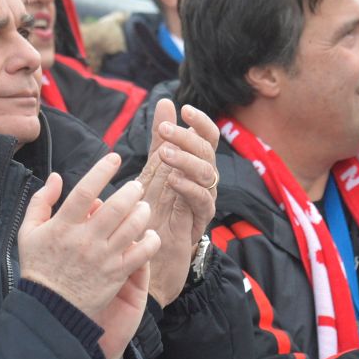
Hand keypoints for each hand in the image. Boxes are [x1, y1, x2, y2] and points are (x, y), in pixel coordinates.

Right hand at [18, 154, 160, 358]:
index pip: (85, 191)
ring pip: (132, 226)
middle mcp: (85, 240)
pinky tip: (149, 234)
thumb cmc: (39, 267)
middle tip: (135, 186)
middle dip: (131, 190)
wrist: (49, 307)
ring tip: (143, 207)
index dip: (102, 170)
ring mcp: (103, 257)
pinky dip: (150, 240)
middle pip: (117, 206)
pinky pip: (142, 253)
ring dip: (143, 211)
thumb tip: (56, 176)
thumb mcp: (28, 231)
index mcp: (63, 226)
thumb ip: (41, 201)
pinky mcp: (116, 274)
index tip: (114, 157)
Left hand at [135, 100, 221, 306]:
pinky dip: (188, 188)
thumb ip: (161, 139)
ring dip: (187, 160)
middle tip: (166, 131)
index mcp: (195, 167)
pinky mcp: (198, 224)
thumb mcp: (154, 170)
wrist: (150, 258)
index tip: (184, 109)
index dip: (200, 122)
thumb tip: (165, 100)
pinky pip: (202, 202)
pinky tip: (173, 181)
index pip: (207, 138)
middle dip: (188, 138)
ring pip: (208, 174)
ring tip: (166, 154)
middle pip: (208, 152)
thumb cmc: (154, 211)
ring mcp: (203, 203)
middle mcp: (204, 182)